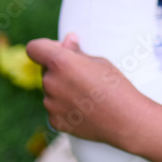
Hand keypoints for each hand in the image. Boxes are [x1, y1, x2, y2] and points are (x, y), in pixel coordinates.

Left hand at [26, 33, 149, 149]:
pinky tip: (85, 109)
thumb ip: (76, 51)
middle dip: (59, 70)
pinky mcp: (54, 121)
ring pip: (51, 90)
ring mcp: (50, 104)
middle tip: (84, 76)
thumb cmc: (115, 86)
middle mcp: (50, 83)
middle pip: (45, 70)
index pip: (34, 48)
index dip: (44, 47)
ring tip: (88, 95)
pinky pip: (55, 108)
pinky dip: (65, 106)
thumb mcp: (99, 61)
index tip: (59, 51)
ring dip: (63, 89)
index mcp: (60, 63)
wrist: (126, 120)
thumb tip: (67, 40)